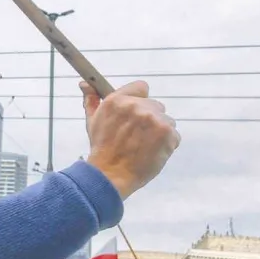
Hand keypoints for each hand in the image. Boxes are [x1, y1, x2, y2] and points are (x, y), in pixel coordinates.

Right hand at [82, 80, 179, 198]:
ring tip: (145, 146)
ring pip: (166, 120)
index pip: (141, 87)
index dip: (140, 100)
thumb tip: (85, 83)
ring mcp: (153, 119)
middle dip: (149, 119)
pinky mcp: (167, 133)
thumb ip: (92, 100)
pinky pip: (174, 135)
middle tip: (137, 136)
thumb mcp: (93, 121)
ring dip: (159, 132)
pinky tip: (153, 153)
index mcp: (118, 100)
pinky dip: (167, 145)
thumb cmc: (102, 149)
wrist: (110, 175)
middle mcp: (136, 106)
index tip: (136, 113)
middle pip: (155, 105)